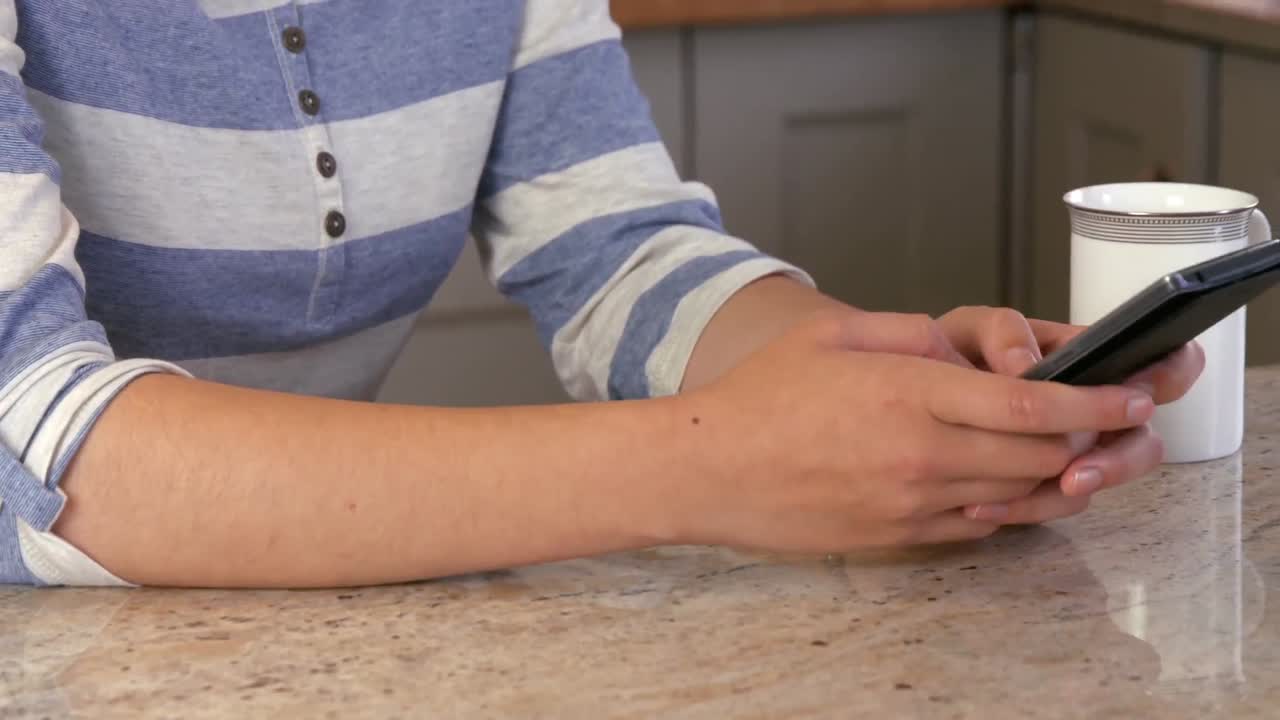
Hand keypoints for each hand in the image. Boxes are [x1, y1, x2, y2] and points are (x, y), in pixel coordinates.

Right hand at [675, 309, 1157, 551]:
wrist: (709, 469)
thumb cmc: (760, 397)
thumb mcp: (832, 335)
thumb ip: (909, 331)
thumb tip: (960, 350)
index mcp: (909, 394)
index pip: (1030, 406)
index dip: (1094, 403)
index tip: (1132, 394)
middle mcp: (921, 455)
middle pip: (1039, 456)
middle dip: (1091, 439)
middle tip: (1118, 421)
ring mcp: (911, 503)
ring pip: (1017, 496)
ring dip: (1057, 476)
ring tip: (1078, 454)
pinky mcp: (898, 535)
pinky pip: (978, 525)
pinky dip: (1009, 504)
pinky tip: (1009, 483)